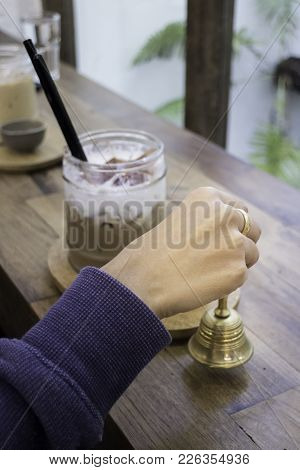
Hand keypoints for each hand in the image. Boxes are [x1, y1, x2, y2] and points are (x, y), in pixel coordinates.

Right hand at [102, 187, 260, 318]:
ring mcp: (234, 243)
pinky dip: (228, 282)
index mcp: (208, 197)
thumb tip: (223, 233)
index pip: (239, 208)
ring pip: (251, 254)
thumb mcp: (178, 219)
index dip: (233, 224)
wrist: (142, 280)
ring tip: (207, 271)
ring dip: (236, 262)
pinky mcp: (237, 270)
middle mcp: (225, 215)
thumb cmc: (150, 254)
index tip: (223, 236)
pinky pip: (241, 276)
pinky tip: (204, 282)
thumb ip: (204, 221)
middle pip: (253, 228)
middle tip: (219, 256)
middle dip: (242, 242)